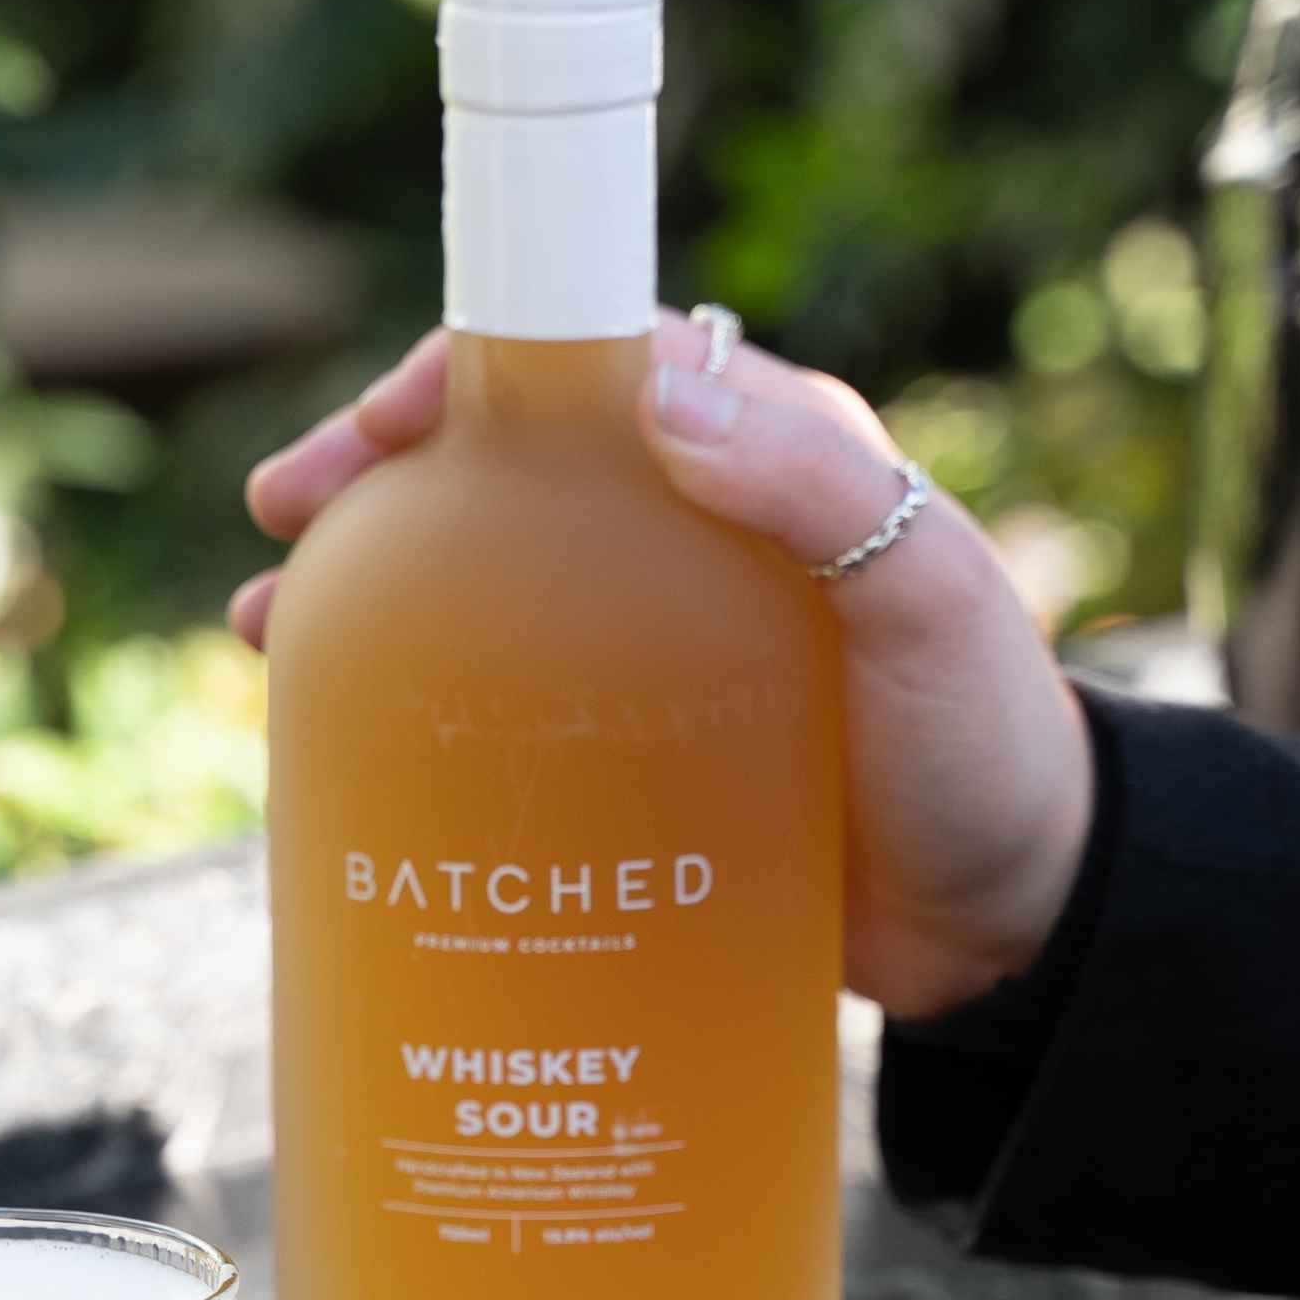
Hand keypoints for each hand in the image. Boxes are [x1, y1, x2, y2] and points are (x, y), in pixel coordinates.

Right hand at [233, 315, 1096, 1021]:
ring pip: (480, 593)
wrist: (1025, 929)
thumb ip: (817, 488)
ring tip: (274, 646)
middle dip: (372, 492)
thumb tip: (662, 400)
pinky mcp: (637, 761)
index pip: (578, 370)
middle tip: (282, 542)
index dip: (452, 383)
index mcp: (762, 453)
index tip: (362, 443)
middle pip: (500, 479)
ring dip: (368, 604)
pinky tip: (353, 756)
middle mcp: (693, 536)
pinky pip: (505, 713)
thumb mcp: (929, 601)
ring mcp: (656, 655)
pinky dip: (418, 718)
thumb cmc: (994, 746)